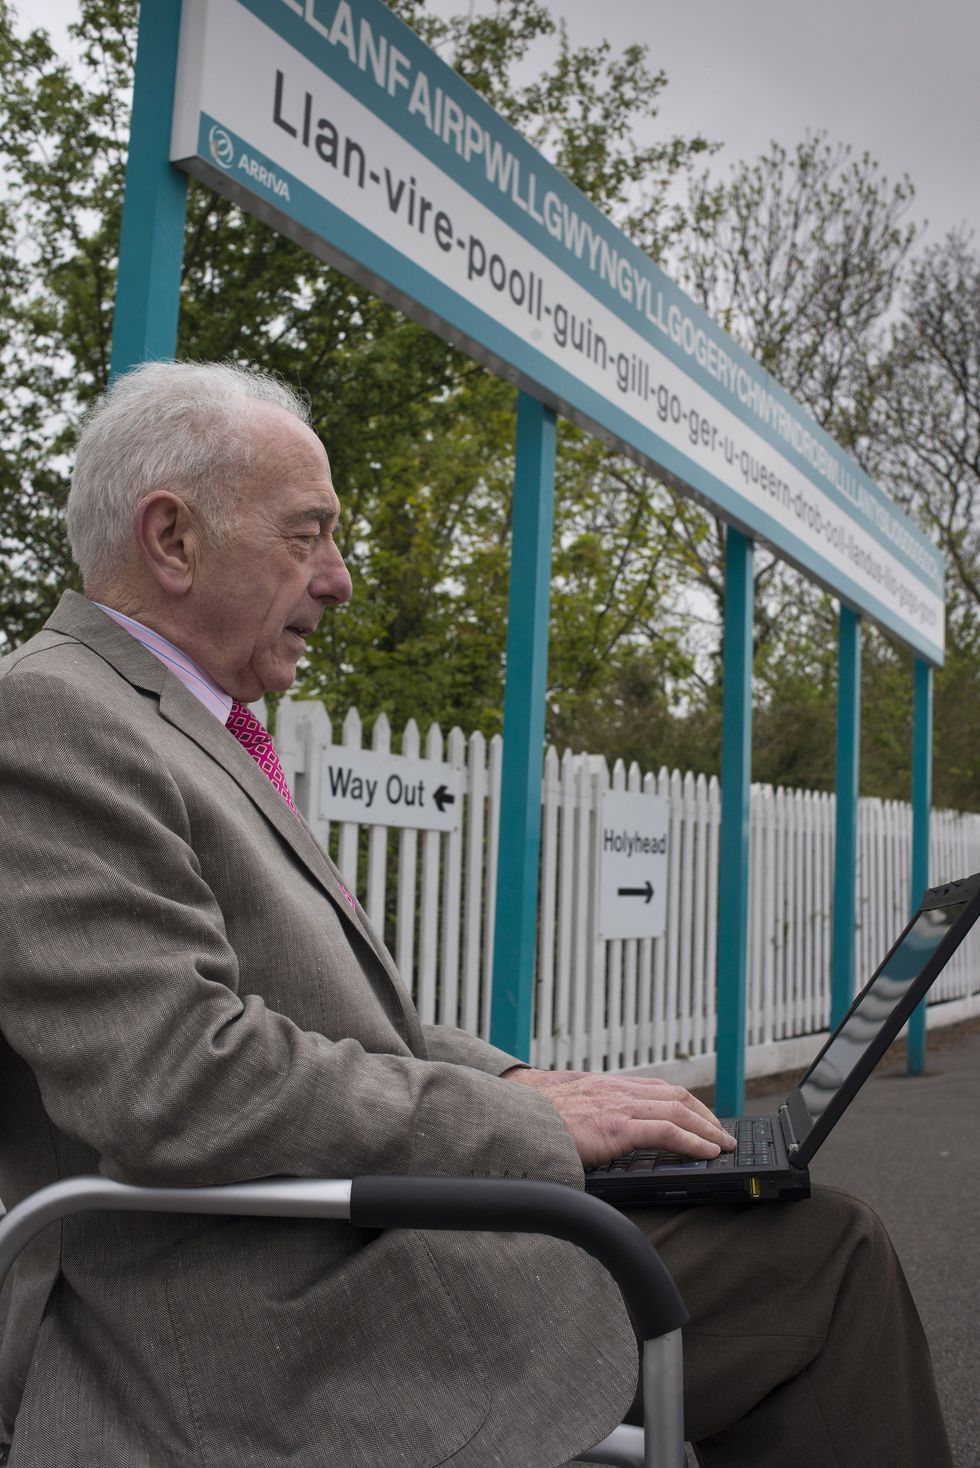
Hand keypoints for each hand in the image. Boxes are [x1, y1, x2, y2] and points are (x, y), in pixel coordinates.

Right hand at [501, 1067, 736, 1168]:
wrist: (512, 1117)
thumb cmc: (533, 1118)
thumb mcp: (566, 1109)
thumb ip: (585, 1115)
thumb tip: (591, 1133)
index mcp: (606, 1085)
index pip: (657, 1088)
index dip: (684, 1102)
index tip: (700, 1116)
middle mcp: (616, 1089)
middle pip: (674, 1095)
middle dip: (703, 1114)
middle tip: (721, 1133)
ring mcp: (618, 1105)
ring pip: (678, 1110)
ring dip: (706, 1128)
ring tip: (722, 1144)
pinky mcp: (617, 1125)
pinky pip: (667, 1131)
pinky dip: (693, 1141)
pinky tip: (707, 1152)